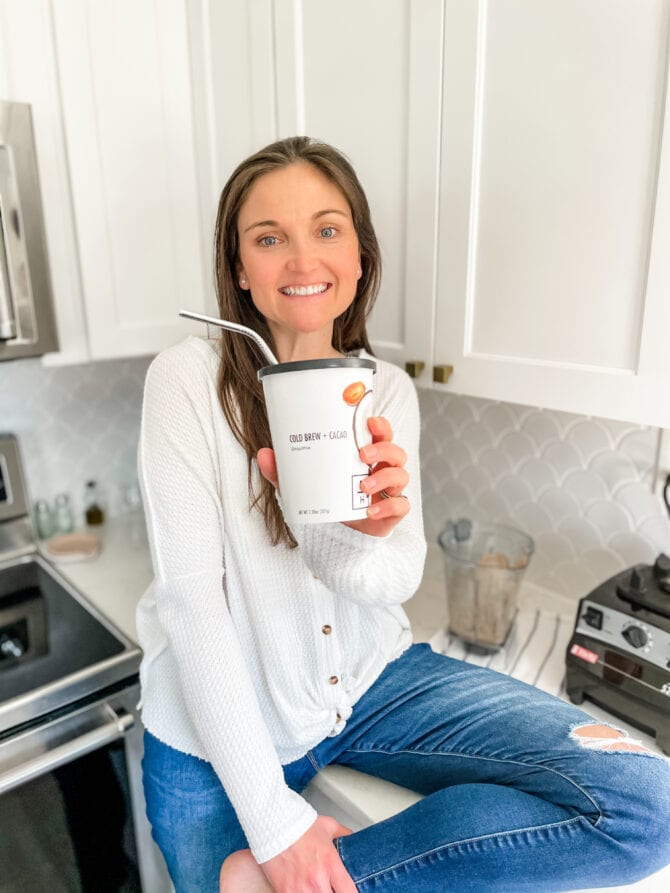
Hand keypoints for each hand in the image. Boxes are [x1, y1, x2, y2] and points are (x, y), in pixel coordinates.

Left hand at [257, 416, 409, 537]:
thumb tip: (263, 454)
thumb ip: (283, 471)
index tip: (369, 422)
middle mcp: (382, 470)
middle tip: (362, 454)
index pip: (381, 434)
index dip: (381, 426)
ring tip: (362, 485)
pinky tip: (369, 511)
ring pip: (401, 476)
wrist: (335, 535)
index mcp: (366, 456)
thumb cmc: (326, 500)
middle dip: (383, 449)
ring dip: (384, 477)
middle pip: (396, 451)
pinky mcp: (391, 513)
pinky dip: (387, 507)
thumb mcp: (301, 484)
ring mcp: (389, 491)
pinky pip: (401, 506)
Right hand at [260, 815, 356, 891]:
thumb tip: (353, 841)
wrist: (274, 824)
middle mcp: (317, 880)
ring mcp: (300, 889)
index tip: (348, 890)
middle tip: (330, 886)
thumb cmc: (299, 825)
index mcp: (330, 864)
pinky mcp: (284, 891)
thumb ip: (343, 835)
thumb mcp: (329, 826)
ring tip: (316, 886)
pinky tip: (302, 887)